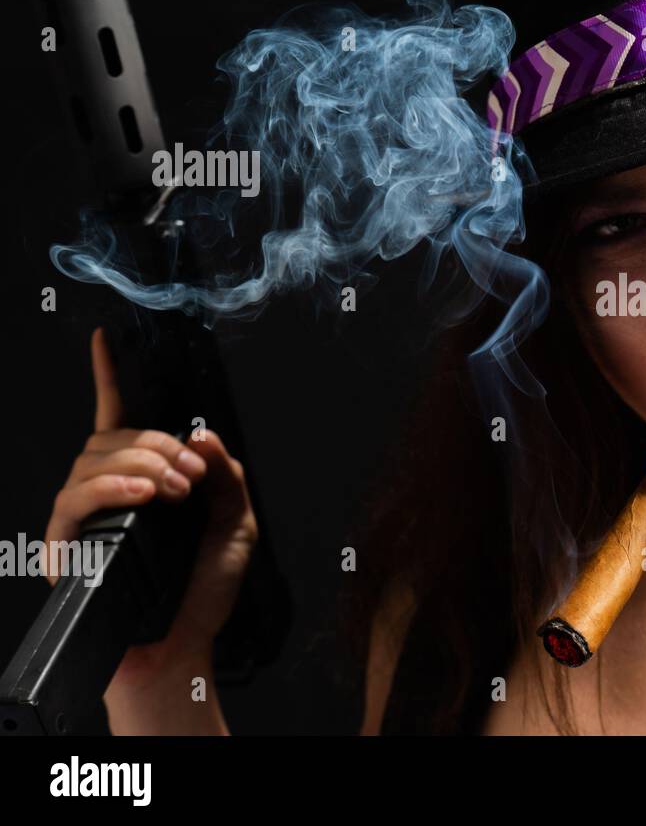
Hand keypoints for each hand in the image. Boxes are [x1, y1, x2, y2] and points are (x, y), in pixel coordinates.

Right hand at [46, 328, 257, 696]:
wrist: (183, 644)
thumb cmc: (203, 589)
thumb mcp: (237, 524)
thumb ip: (227, 475)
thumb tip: (202, 434)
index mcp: (146, 479)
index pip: (120, 419)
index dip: (109, 376)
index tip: (104, 339)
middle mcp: (110, 491)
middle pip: (115, 436)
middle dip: (160, 445)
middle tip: (191, 477)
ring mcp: (87, 515)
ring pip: (96, 459)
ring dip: (143, 463)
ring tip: (174, 490)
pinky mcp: (68, 542)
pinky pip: (76, 499)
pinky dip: (111, 486)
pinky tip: (142, 493)